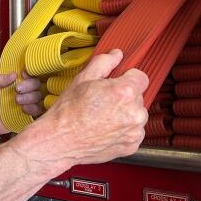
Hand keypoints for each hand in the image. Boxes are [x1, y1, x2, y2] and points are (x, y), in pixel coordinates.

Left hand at [0, 71, 42, 140]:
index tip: (23, 75)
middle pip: (36, 82)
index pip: (26, 71)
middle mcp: (21, 88)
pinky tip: (24, 109)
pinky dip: (33, 108)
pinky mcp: (28, 112)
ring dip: (31, 97)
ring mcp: (26, 100)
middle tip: (18, 90)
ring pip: (38, 95)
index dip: (28, 72)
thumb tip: (13, 74)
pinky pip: (38, 109)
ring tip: (17, 101)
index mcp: (12, 78)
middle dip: (29, 85)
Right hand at [20, 49, 148, 171]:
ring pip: (137, 115)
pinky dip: (124, 130)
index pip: (141, 76)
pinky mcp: (132, 146)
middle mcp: (135, 112)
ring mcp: (135, 131)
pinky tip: (106, 129)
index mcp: (125, 92)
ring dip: (126, 113)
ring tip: (103, 117)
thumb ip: (104, 62)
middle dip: (124, 96)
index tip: (117, 81)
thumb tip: (116, 55)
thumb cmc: (68, 112)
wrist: (59, 141)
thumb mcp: (83, 78)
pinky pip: (134, 132)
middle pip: (138, 96)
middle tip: (103, 101)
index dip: (127, 76)